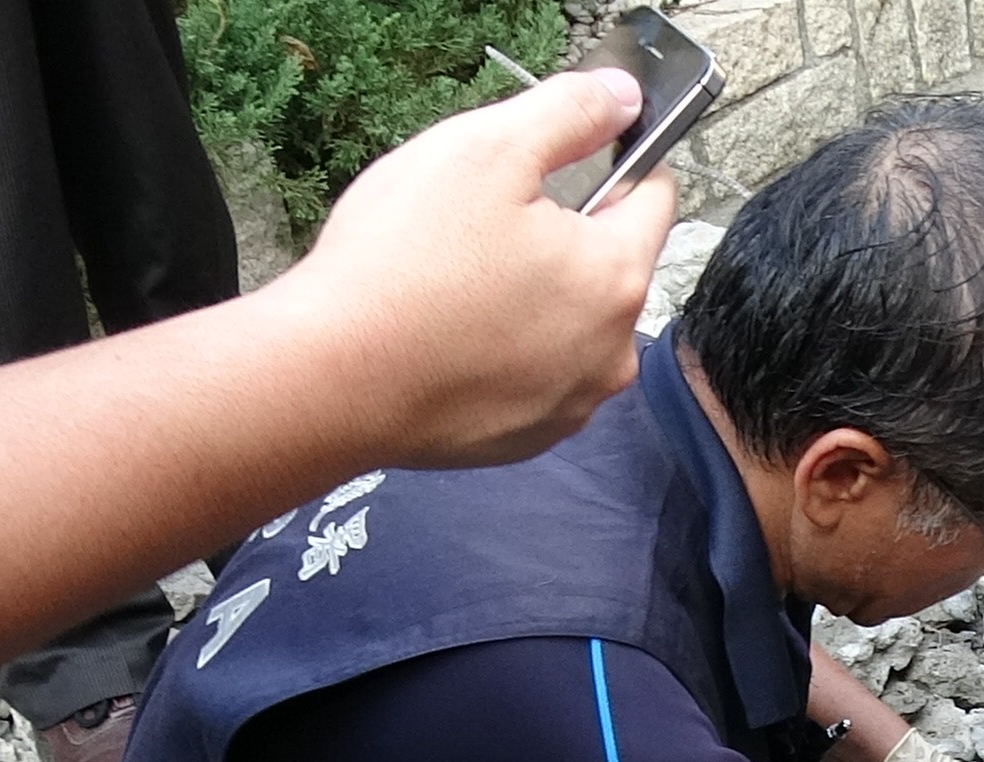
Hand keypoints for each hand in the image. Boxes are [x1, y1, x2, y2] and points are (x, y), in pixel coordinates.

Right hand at [261, 71, 675, 470]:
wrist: (330, 381)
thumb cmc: (401, 266)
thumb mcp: (485, 150)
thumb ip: (569, 114)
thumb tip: (620, 99)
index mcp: (616, 277)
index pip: (653, 197)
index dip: (611, 163)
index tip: (556, 160)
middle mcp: (612, 352)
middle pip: (607, 264)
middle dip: (557, 236)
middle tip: (479, 226)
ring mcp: (571, 403)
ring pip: (569, 323)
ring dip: (531, 297)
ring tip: (457, 285)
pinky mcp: (528, 438)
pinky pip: (532, 374)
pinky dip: (502, 352)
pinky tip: (449, 336)